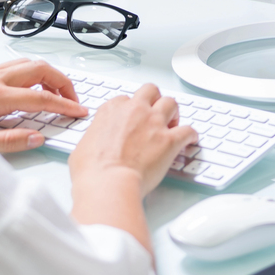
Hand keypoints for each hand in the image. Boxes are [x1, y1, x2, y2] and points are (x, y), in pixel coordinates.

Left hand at [0, 58, 84, 153]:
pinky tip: (31, 87)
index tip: (78, 111)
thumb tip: (37, 138)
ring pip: (27, 63)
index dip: (64, 104)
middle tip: (72, 100)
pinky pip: (14, 66)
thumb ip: (9, 142)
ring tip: (56, 93)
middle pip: (40, 69)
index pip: (41, 97)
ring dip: (48, 74)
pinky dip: (31, 73)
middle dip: (62, 82)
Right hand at [68, 83, 198, 259]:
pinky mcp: (169, 140)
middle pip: (150, 91)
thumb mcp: (83, 146)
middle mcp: (134, 111)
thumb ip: (94, 138)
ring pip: (171, 103)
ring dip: (173, 112)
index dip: (130, 109)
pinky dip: (191, 134)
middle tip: (155, 113)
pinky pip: (188, 130)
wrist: (108, 183)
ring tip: (173, 123)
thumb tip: (95, 145)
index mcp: (112, 110)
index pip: (125, 99)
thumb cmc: (92, 170)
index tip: (132, 119)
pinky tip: (190, 140)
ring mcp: (154, 123)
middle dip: (154, 99)